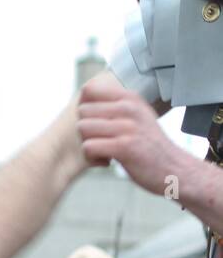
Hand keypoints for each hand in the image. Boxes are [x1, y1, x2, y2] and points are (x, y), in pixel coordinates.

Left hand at [76, 76, 182, 193]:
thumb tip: (83, 99)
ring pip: (82, 128)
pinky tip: (107, 161)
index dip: (84, 106)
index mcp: (130, 98)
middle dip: (86, 129)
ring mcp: (127, 127)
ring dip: (89, 144)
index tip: (95, 121)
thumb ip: (114, 106)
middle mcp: (129, 108)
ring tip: (105, 151)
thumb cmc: (148, 144)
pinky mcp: (124, 147)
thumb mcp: (137, 116)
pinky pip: (89, 146)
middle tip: (102, 141)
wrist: (174, 168)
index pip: (89, 89)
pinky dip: (92, 158)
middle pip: (82, 111)